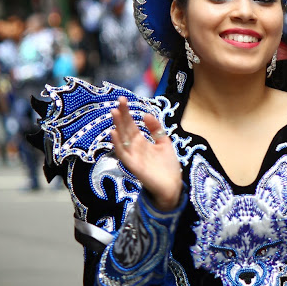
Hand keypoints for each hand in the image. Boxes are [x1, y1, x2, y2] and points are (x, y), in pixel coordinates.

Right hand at [110, 97, 181, 211]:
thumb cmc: (167, 166)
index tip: (123, 99)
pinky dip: (117, 144)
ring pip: (121, 139)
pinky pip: (122, 153)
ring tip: (114, 113)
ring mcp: (132, 156)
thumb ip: (156, 129)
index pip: (131, 124)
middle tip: (119, 101)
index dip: (127, 112)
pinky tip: (114, 133)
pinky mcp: (133, 166)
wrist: (172, 186)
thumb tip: (145, 114)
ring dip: (117, 126)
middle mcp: (134, 147)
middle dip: (122, 115)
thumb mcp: (164, 142)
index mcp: (141, 141)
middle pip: (125, 128)